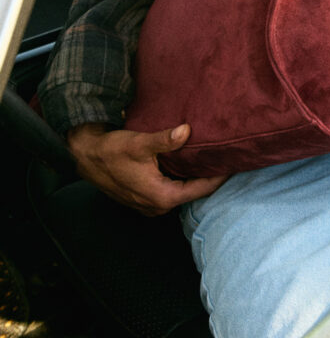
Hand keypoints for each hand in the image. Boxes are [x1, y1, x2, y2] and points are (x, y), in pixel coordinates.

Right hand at [67, 122, 226, 215]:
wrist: (86, 157)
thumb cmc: (112, 151)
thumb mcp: (139, 144)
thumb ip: (165, 140)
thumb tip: (187, 131)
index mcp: (162, 197)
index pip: (201, 189)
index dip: (219, 176)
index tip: (234, 163)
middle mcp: (157, 207)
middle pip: (194, 192)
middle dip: (210, 177)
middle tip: (227, 159)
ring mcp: (150, 206)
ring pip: (182, 192)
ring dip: (195, 178)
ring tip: (212, 160)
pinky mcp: (144, 199)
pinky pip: (171, 191)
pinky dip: (182, 180)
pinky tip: (189, 165)